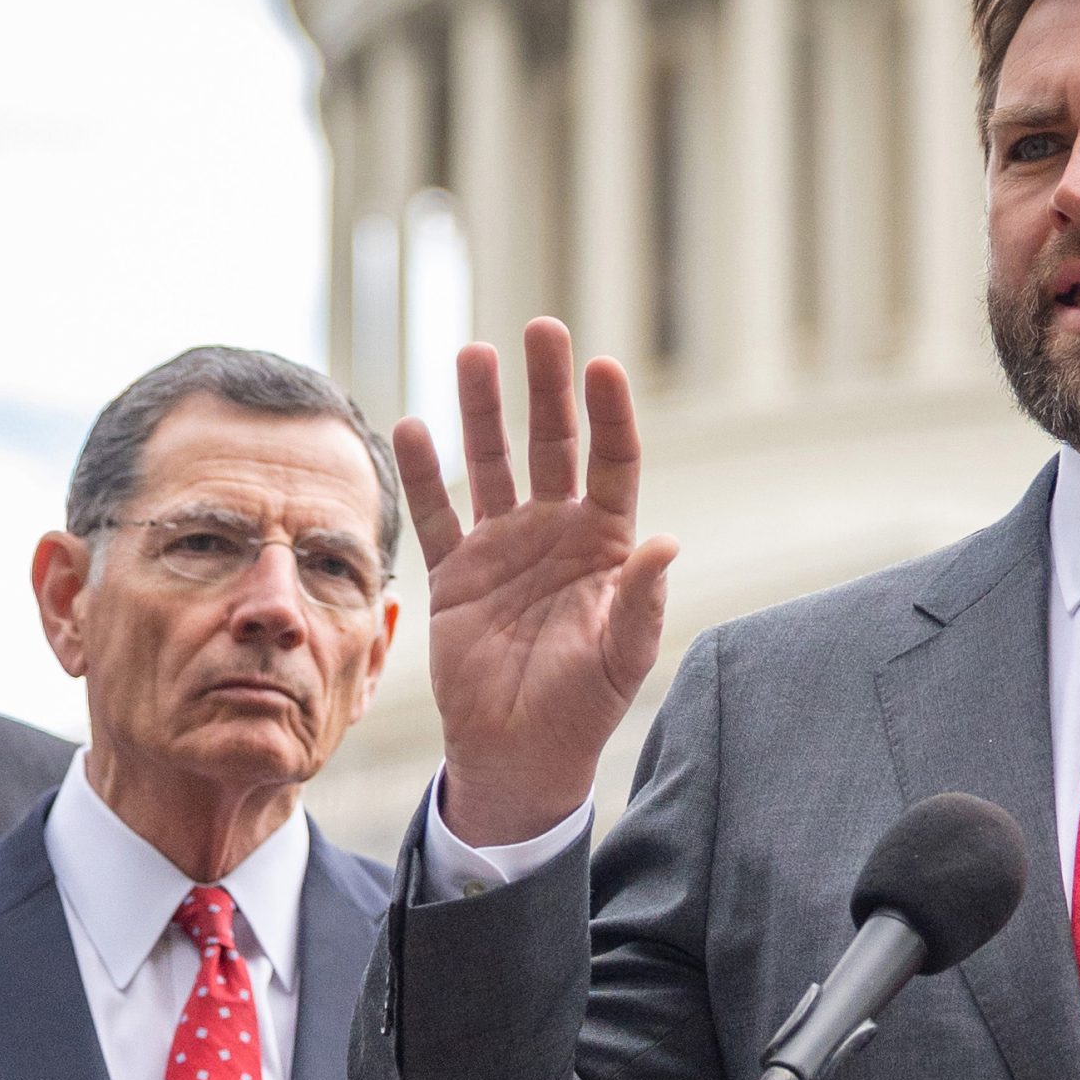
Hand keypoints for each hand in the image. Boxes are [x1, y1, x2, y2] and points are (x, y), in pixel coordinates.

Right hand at [392, 319, 678, 845]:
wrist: (520, 751)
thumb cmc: (584, 705)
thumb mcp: (623, 656)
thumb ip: (642, 601)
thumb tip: (667, 544)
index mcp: (605, 545)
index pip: (612, 463)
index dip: (610, 416)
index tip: (604, 366)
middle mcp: (556, 533)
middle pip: (553, 444)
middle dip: (548, 388)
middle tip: (542, 328)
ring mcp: (504, 547)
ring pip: (491, 464)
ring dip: (483, 411)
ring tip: (475, 352)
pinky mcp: (456, 573)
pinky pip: (436, 514)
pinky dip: (423, 473)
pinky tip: (412, 425)